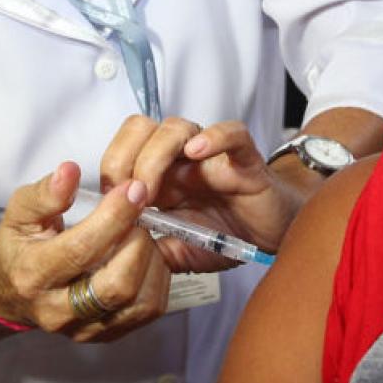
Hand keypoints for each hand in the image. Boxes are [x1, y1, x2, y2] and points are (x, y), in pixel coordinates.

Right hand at [0, 161, 171, 342]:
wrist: (11, 294)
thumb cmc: (21, 246)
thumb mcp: (20, 214)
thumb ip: (44, 193)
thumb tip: (70, 171)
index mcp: (33, 275)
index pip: (81, 250)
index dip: (114, 217)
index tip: (133, 189)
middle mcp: (58, 310)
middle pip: (116, 286)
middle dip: (138, 244)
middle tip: (140, 215)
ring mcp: (84, 329)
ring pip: (138, 302)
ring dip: (152, 262)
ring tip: (141, 235)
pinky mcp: (106, 335)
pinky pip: (148, 311)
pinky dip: (157, 279)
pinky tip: (145, 257)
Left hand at [98, 116, 304, 270]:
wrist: (273, 236)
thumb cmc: (226, 236)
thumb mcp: (178, 251)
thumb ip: (149, 251)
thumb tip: (112, 255)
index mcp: (159, 176)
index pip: (121, 151)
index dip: (109, 172)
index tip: (108, 205)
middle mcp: (180, 159)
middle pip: (139, 129)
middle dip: (123, 159)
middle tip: (129, 196)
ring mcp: (211, 155)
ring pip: (175, 128)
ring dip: (155, 156)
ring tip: (153, 190)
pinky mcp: (244, 158)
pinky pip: (231, 133)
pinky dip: (213, 137)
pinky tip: (197, 152)